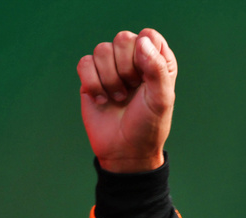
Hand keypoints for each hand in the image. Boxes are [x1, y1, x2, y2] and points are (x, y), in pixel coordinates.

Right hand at [78, 28, 176, 171]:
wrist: (125, 152)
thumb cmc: (148, 126)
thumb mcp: (161, 99)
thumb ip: (156, 68)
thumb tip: (141, 41)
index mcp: (156, 61)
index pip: (148, 36)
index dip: (144, 54)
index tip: (146, 79)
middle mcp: (133, 60)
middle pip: (122, 39)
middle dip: (126, 68)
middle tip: (131, 90)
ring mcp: (111, 68)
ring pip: (101, 50)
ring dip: (110, 79)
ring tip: (118, 98)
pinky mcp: (91, 78)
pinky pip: (84, 63)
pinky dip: (93, 84)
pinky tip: (102, 101)